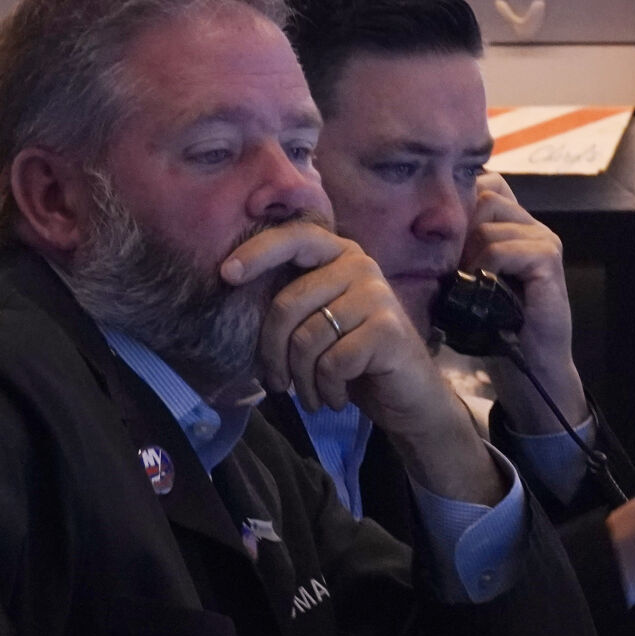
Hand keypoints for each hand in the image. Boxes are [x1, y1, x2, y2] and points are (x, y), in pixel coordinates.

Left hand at [223, 221, 501, 502]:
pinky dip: (327, 389)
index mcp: (338, 255)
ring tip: (310, 395)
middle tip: (276, 384)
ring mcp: (377, 295)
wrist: (408, 396)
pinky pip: (333, 361)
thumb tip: (231, 288)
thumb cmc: (354, 358)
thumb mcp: (318, 322)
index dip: (257, 252)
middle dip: (272, 353)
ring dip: (301, 380)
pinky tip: (336, 397)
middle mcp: (360, 265)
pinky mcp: (388, 329)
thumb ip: (292, 301)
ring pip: (307, 338)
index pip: (294, 238)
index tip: (226, 275)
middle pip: (288, 303)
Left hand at [462, 173, 588, 431]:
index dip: (461, 204)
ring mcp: (544, 240)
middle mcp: (532, 226)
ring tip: (469, 285)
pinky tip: (484, 291)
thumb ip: (456, 252)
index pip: (486, 183)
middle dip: (461, 231)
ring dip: (469, 255)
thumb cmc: (496, 327)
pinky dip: (484, 268)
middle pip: (484, 197)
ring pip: (488, 222)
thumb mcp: (468, 282)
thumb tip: (413, 231)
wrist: (530, 366)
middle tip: (456, 269)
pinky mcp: (548, 259)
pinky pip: (500, 248)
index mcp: (516, 226)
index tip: (446, 243)